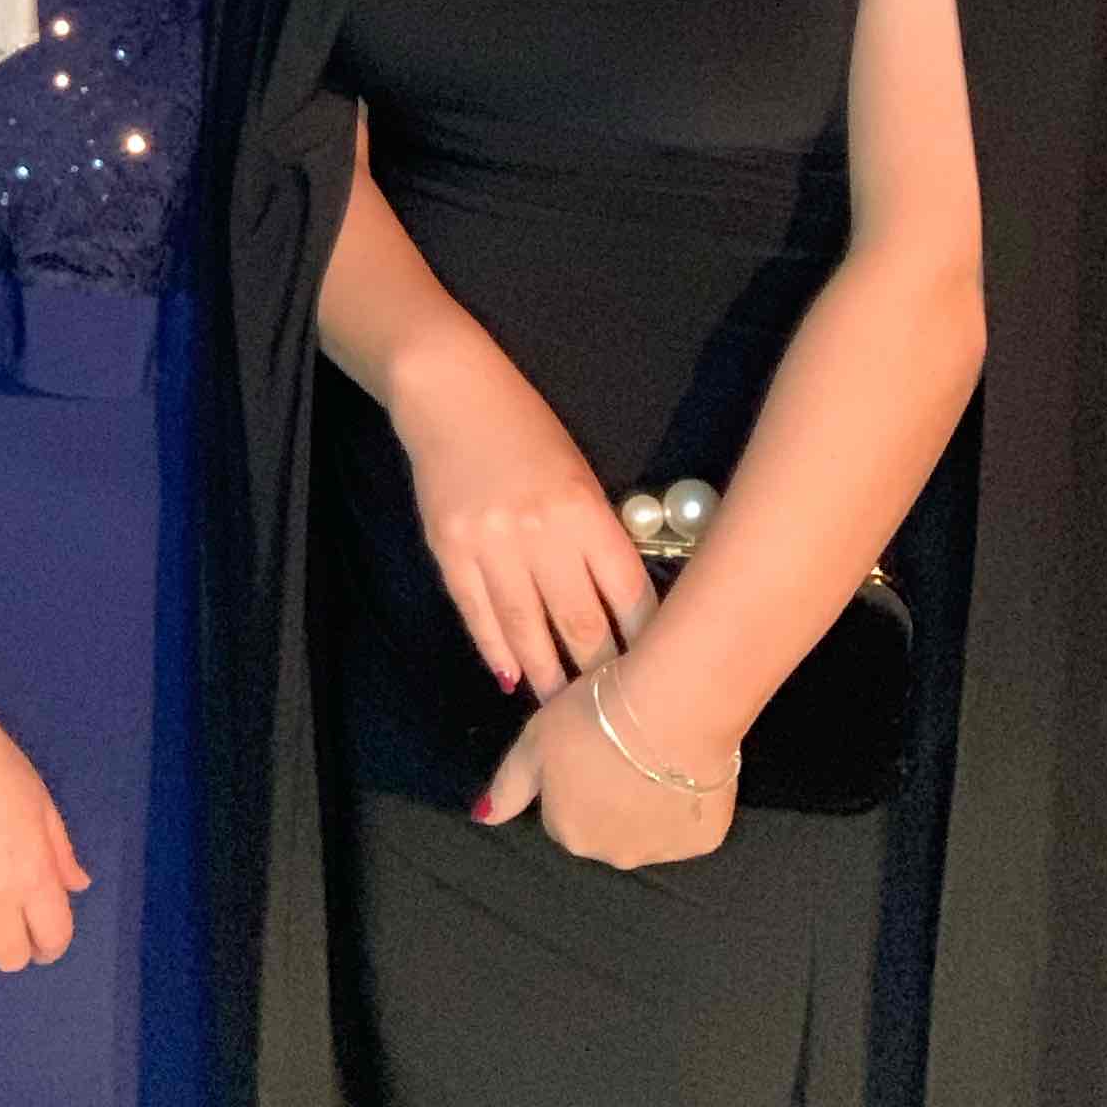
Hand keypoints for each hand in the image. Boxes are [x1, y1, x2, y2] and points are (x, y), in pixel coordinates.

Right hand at [385, 341, 655, 702]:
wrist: (449, 393)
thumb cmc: (525, 429)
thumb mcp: (577, 473)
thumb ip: (593, 534)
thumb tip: (614, 602)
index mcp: (583, 509)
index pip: (625, 592)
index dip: (644, 640)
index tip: (657, 674)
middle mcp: (539, 532)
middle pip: (579, 622)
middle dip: (599, 672)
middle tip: (614, 714)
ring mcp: (490, 544)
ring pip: (526, 628)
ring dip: (548, 674)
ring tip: (563, 710)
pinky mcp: (449, 549)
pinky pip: (477, 613)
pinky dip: (495, 649)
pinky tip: (510, 675)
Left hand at [478, 666, 735, 868]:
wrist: (672, 707)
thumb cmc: (593, 717)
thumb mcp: (534, 740)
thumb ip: (508, 785)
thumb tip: (481, 818)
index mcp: (567, 833)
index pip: (562, 815)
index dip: (574, 780)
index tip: (589, 748)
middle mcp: (612, 855)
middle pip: (604, 830)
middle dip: (609, 800)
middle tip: (623, 750)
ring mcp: (662, 853)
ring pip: (647, 831)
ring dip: (646, 807)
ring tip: (656, 757)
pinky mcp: (705, 841)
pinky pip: (688, 827)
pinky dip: (685, 804)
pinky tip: (686, 768)